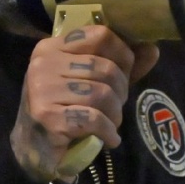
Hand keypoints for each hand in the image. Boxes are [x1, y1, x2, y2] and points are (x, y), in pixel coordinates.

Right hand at [11, 25, 157, 181]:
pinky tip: (108, 139)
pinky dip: (108, 132)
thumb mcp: (90, 81)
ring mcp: (43, 90)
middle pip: (105, 68)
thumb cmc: (64, 109)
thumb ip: (120, 65)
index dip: (122, 54)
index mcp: (52, 47)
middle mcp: (43, 64)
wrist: (33, 148)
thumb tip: (152, 49)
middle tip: (115, 107)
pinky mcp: (48, 117)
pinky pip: (94, 119)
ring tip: (111, 123)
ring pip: (102, 94)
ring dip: (115, 114)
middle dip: (120, 91)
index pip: (100, 35)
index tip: (125, 74)